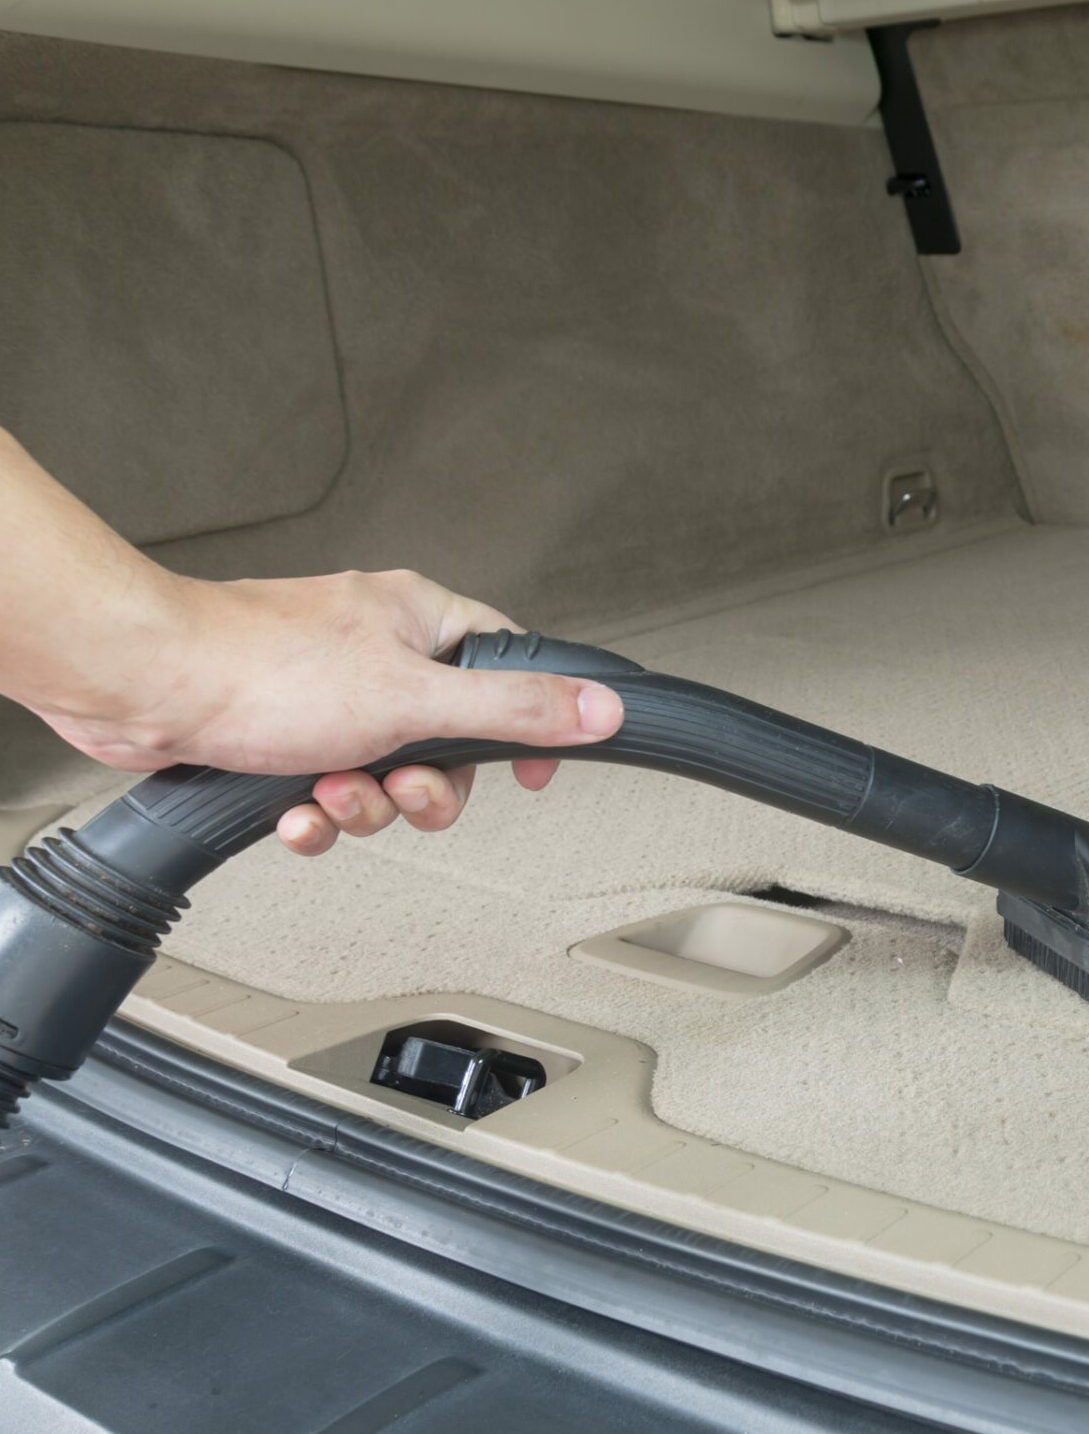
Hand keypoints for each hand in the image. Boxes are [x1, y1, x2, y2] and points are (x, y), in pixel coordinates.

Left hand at [32, 568, 623, 856]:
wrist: (141, 686)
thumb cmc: (256, 667)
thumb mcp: (414, 698)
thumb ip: (514, 708)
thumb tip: (600, 708)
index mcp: (418, 620)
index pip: (511, 666)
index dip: (529, 722)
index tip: (531, 768)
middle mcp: (375, 652)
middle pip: (451, 741)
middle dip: (426, 785)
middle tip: (403, 784)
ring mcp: (327, 695)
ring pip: (387, 775)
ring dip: (364, 804)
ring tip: (330, 789)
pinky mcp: (281, 736)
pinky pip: (328, 790)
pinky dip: (316, 812)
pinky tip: (295, 810)